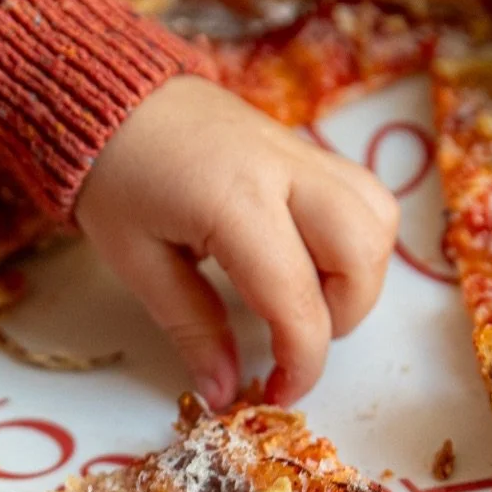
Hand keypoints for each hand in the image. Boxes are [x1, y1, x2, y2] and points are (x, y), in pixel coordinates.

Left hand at [75, 76, 399, 408]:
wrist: (113, 98)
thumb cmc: (116, 178)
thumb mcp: (138, 264)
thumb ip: (191, 328)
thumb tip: (226, 391)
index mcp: (235, 201)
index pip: (298, 299)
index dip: (301, 361)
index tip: (278, 393)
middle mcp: (286, 170)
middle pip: (363, 252)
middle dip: (343, 317)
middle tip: (293, 340)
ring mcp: (303, 153)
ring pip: (378, 218)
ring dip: (358, 277)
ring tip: (304, 303)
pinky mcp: (308, 151)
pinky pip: (362, 197)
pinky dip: (354, 243)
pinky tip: (307, 264)